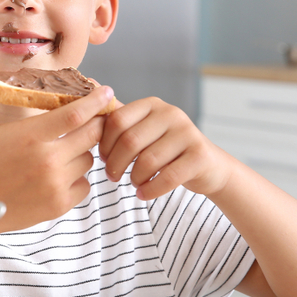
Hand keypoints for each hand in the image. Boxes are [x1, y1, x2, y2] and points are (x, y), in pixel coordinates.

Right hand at [0, 59, 114, 232]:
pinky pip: (85, 185)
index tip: (107, 92)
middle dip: (96, 124)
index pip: (76, 113)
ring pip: (88, 160)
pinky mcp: (59, 205)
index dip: (96, 101)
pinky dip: (79, 178)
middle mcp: (48, 159)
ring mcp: (56, 184)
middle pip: (92, 135)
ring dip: (83, 152)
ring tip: (68, 148)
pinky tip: (62, 173)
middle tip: (93, 119)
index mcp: (31, 135)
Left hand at [99, 98, 233, 200]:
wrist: (208, 166)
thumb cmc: (166, 150)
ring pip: (147, 161)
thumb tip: (88, 103)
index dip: (104, 143)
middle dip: (116, 163)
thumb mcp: (144, 131)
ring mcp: (187, 133)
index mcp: (152, 105)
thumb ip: (120, 121)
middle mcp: (171, 113)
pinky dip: (150, 190)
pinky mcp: (199, 156)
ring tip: (133, 184)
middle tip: (112, 176)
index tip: (103, 159)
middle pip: (130, 141)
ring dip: (134, 178)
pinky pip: (167, 177)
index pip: (116, 120)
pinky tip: (143, 193)